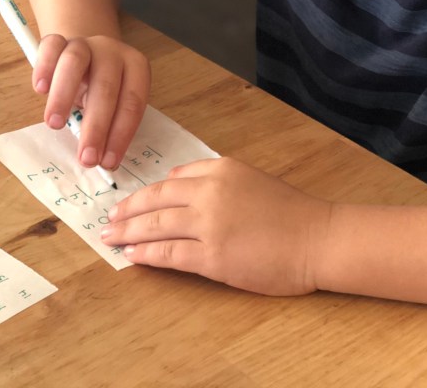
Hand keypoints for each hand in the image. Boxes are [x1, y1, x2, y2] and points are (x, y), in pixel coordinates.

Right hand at [32, 33, 149, 171]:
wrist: (87, 54)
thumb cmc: (101, 88)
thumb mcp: (113, 104)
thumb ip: (110, 124)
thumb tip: (103, 161)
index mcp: (136, 67)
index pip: (132, 102)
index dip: (121, 134)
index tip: (108, 162)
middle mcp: (112, 51)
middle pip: (106, 87)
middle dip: (96, 127)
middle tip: (86, 158)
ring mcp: (84, 43)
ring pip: (75, 62)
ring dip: (64, 96)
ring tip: (55, 125)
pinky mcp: (58, 40)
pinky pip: (50, 47)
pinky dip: (44, 67)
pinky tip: (40, 90)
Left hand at [100, 157, 332, 295]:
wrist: (318, 238)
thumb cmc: (290, 211)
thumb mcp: (250, 178)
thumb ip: (214, 177)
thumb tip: (177, 179)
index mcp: (220, 169)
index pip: (172, 179)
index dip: (145, 193)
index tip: (129, 202)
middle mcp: (210, 192)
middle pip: (155, 200)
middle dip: (126, 211)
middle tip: (108, 220)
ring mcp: (209, 225)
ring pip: (155, 227)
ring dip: (128, 233)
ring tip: (111, 239)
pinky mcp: (212, 258)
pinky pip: (168, 254)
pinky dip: (146, 254)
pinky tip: (132, 256)